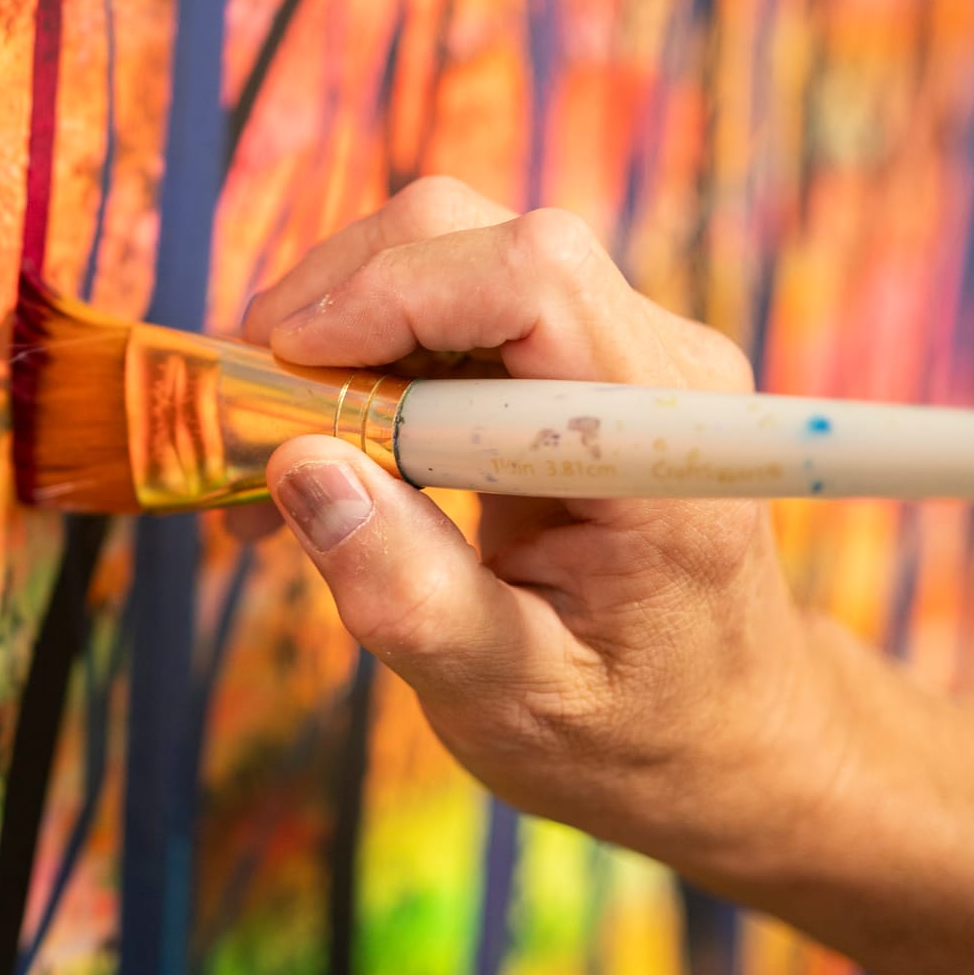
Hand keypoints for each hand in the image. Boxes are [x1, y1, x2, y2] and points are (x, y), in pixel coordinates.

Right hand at [233, 177, 826, 867]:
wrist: (722, 738)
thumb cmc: (628, 735)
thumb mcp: (506, 698)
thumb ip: (406, 593)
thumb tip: (296, 467)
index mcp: (664, 446)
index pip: (533, 279)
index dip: (390, 292)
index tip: (282, 368)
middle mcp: (656, 367)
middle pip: (477, 235)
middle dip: (340, 297)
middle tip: (251, 408)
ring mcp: (619, 354)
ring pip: (451, 253)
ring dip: (340, 329)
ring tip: (276, 449)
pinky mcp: (576, 367)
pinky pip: (454, 310)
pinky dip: (366, 358)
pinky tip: (325, 455)